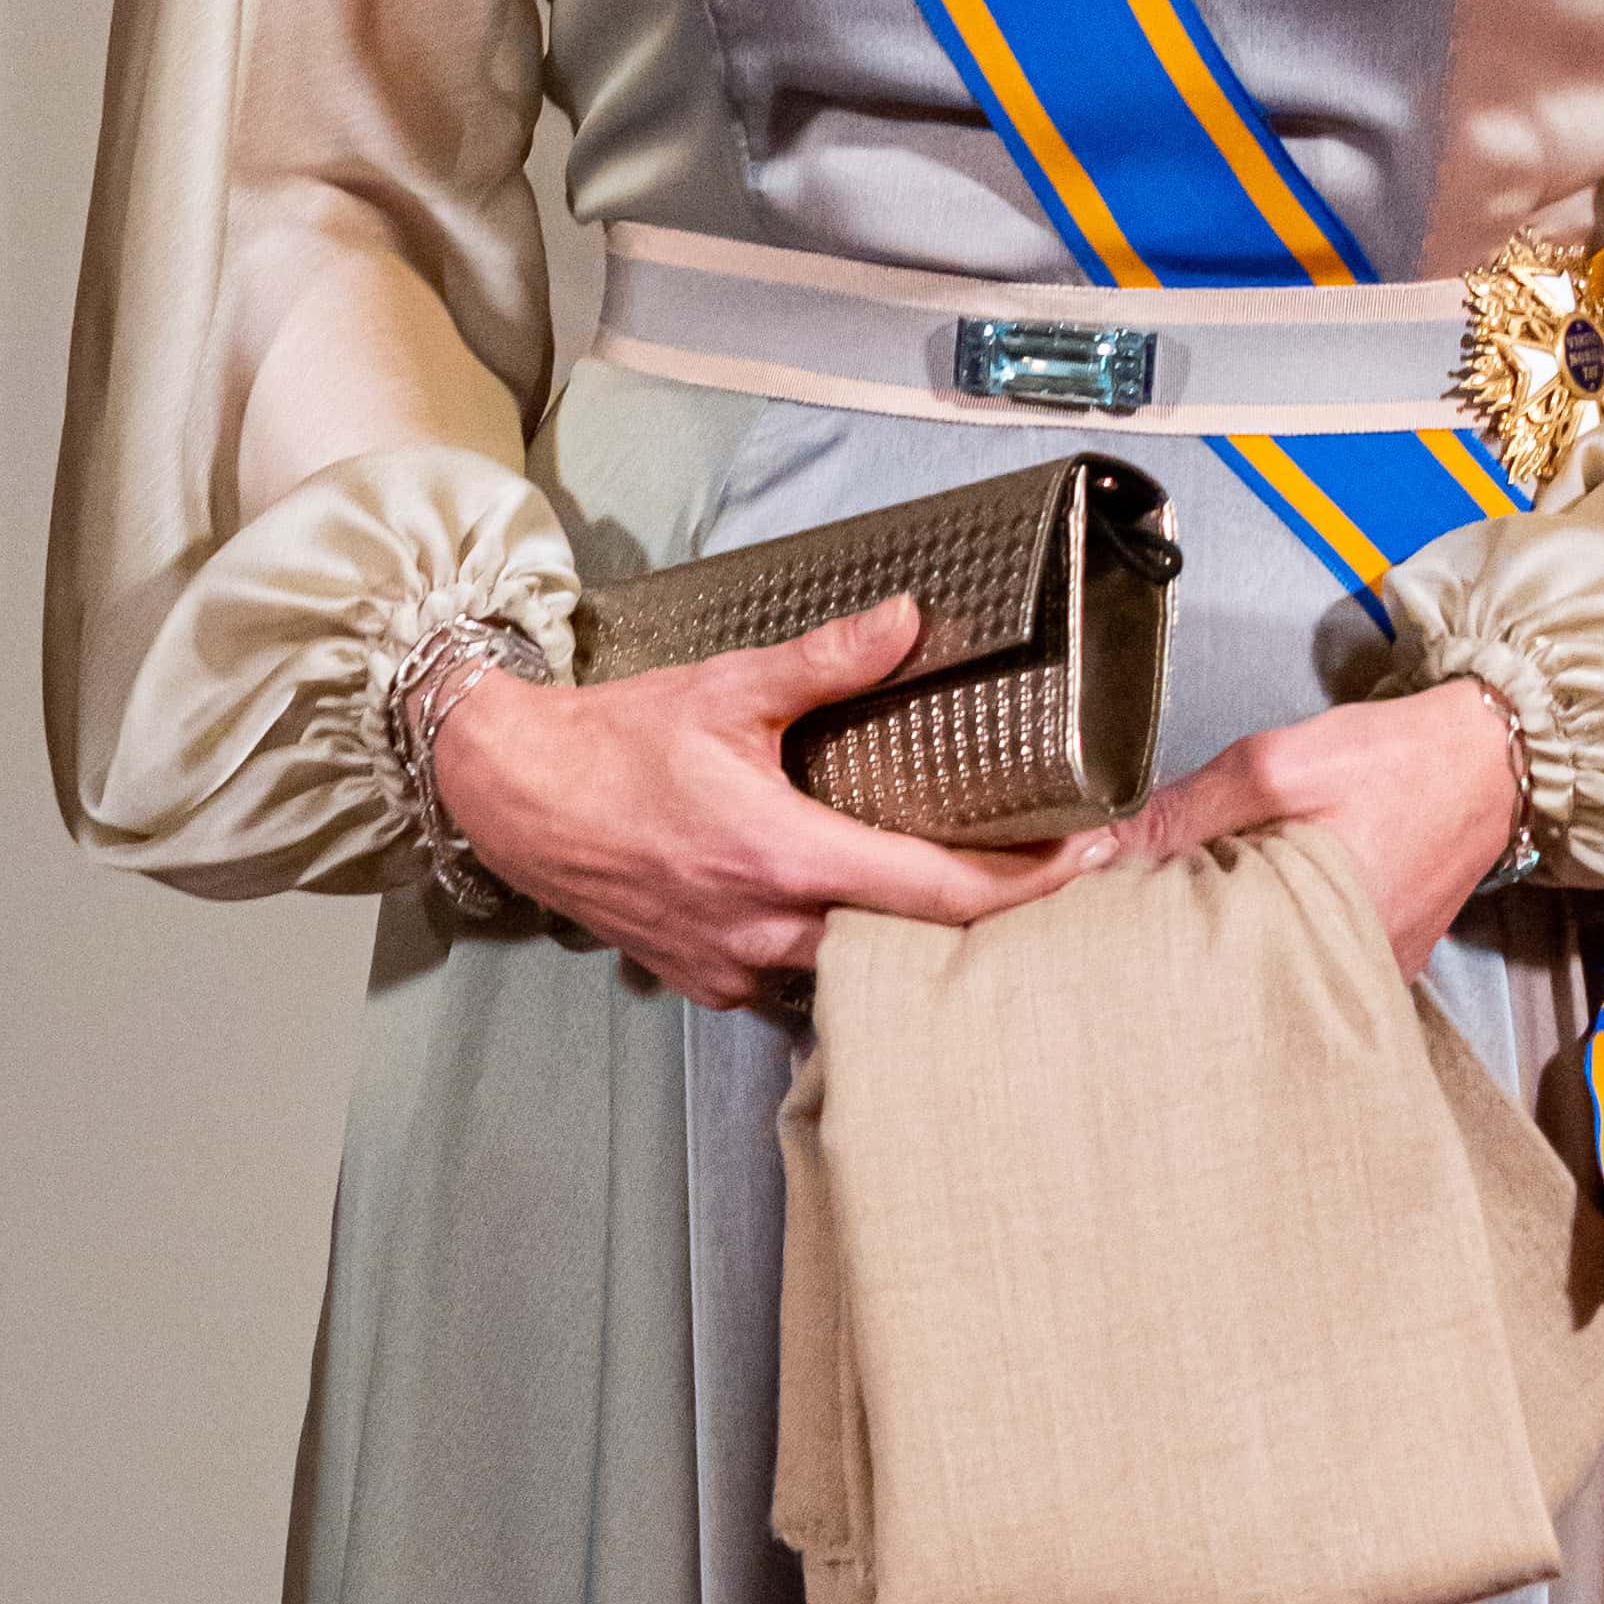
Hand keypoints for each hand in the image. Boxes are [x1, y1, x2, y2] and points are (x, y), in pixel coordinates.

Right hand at [432, 599, 1098, 1008]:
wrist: (512, 796)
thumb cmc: (611, 744)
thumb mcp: (725, 689)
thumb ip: (825, 662)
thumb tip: (909, 621)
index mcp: (782, 858)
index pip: (938, 895)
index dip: (1028, 885)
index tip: (1091, 858)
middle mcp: (764, 930)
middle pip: (913, 947)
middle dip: (986, 918)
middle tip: (1049, 875)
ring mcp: (733, 968)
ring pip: (857, 973)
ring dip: (912, 943)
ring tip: (969, 897)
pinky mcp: (705, 982)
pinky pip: (798, 981)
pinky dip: (842, 954)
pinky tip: (861, 918)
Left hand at [1096, 673, 1522, 974]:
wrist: (1491, 760)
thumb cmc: (1395, 759)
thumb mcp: (1278, 764)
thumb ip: (1184, 811)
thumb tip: (1088, 853)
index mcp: (1318, 929)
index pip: (1200, 961)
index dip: (1148, 939)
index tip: (1105, 919)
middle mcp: (1346, 973)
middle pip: (1229, 979)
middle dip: (1181, 948)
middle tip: (1140, 915)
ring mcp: (1365, 977)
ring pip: (1264, 973)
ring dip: (1226, 942)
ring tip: (1193, 908)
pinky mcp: (1376, 969)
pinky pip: (1305, 963)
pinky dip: (1272, 937)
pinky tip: (1253, 908)